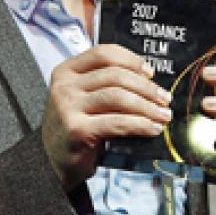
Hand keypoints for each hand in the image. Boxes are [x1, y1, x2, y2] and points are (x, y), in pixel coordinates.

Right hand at [42, 45, 171, 192]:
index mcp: (67, 71)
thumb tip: (149, 81)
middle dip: (146, 88)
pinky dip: (140, 125)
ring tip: (163, 115)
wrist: (51, 160)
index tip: (150, 73)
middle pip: (115, 76)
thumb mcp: (83, 98)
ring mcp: (68, 107)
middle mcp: (65, 86)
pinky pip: (117, 122)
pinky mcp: (77, 130)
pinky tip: (152, 129)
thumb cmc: (76, 125)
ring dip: (147, 106)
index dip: (131, 60)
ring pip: (118, 97)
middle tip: (165, 99)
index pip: (104, 53)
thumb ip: (105, 85)